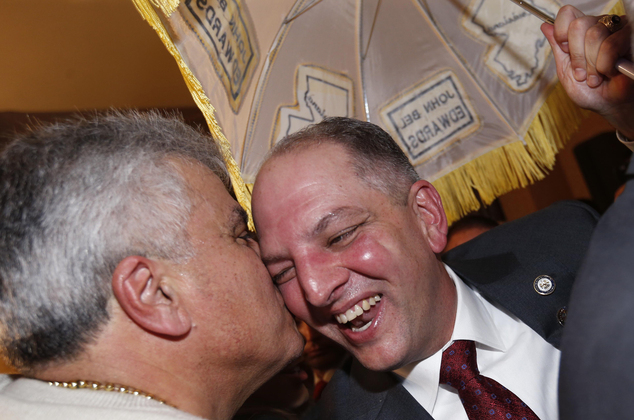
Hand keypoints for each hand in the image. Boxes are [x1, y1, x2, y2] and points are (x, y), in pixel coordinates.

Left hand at [542, 5, 633, 137]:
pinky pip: (610, 45)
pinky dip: (605, 65)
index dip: (562, 33)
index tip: (565, 51)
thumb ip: (556, 47)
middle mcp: (599, 25)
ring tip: (596, 76)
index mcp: (581, 31)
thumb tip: (545, 25)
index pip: (567, 13)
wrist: (608, 105)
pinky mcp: (629, 37)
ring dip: (591, 64)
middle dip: (577, 56)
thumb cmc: (588, 90)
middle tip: (582, 72)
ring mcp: (616, 29)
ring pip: (594, 35)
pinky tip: (609, 72)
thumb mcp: (565, 70)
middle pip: (578, 25)